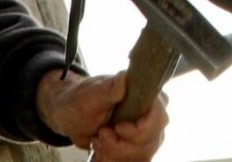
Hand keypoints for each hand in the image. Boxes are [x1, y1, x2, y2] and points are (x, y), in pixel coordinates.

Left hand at [36, 69, 168, 160]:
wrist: (71, 116)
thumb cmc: (82, 99)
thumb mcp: (93, 94)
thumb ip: (110, 87)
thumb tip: (124, 77)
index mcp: (145, 95)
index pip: (160, 117)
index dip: (140, 129)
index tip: (118, 128)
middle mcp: (151, 114)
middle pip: (151, 141)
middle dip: (122, 145)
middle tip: (102, 134)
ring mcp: (146, 132)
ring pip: (143, 155)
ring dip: (115, 152)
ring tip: (99, 139)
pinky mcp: (137, 146)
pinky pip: (135, 160)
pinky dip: (114, 158)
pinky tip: (102, 148)